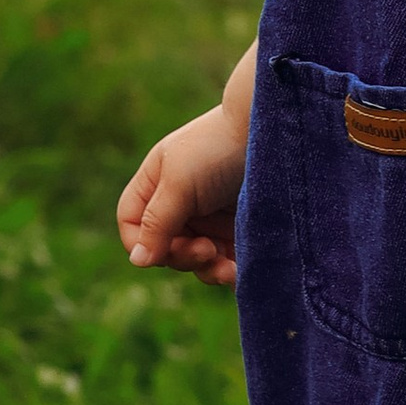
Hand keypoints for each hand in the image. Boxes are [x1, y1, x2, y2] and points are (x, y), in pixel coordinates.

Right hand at [118, 103, 247, 286]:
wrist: (273, 133)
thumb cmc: (218, 148)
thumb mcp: (180, 182)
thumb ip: (157, 222)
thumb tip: (137, 262)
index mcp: (156, 185)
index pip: (133, 226)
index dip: (142, 244)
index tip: (166, 250)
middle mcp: (180, 203)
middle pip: (165, 248)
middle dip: (184, 256)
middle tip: (208, 250)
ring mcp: (210, 217)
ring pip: (197, 260)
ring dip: (209, 269)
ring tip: (228, 269)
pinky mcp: (238, 228)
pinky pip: (226, 260)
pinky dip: (230, 269)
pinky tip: (240, 271)